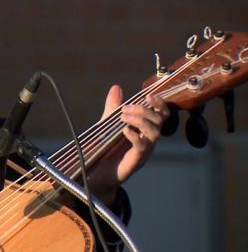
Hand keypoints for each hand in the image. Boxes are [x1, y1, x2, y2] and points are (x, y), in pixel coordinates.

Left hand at [88, 85, 169, 205]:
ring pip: (154, 132)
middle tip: (125, 109)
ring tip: (123, 117)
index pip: (162, 113)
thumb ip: (113, 106)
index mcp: (145, 129)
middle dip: (144, 110)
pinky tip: (125, 130)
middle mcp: (149, 139)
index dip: (159, 103)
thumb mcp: (109, 123)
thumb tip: (116, 87)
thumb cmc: (107, 147)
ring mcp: (145, 150)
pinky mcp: (136, 160)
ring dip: (140, 120)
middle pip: (159, 120)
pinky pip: (143, 146)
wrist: (99, 173)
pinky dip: (135, 135)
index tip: (148, 95)